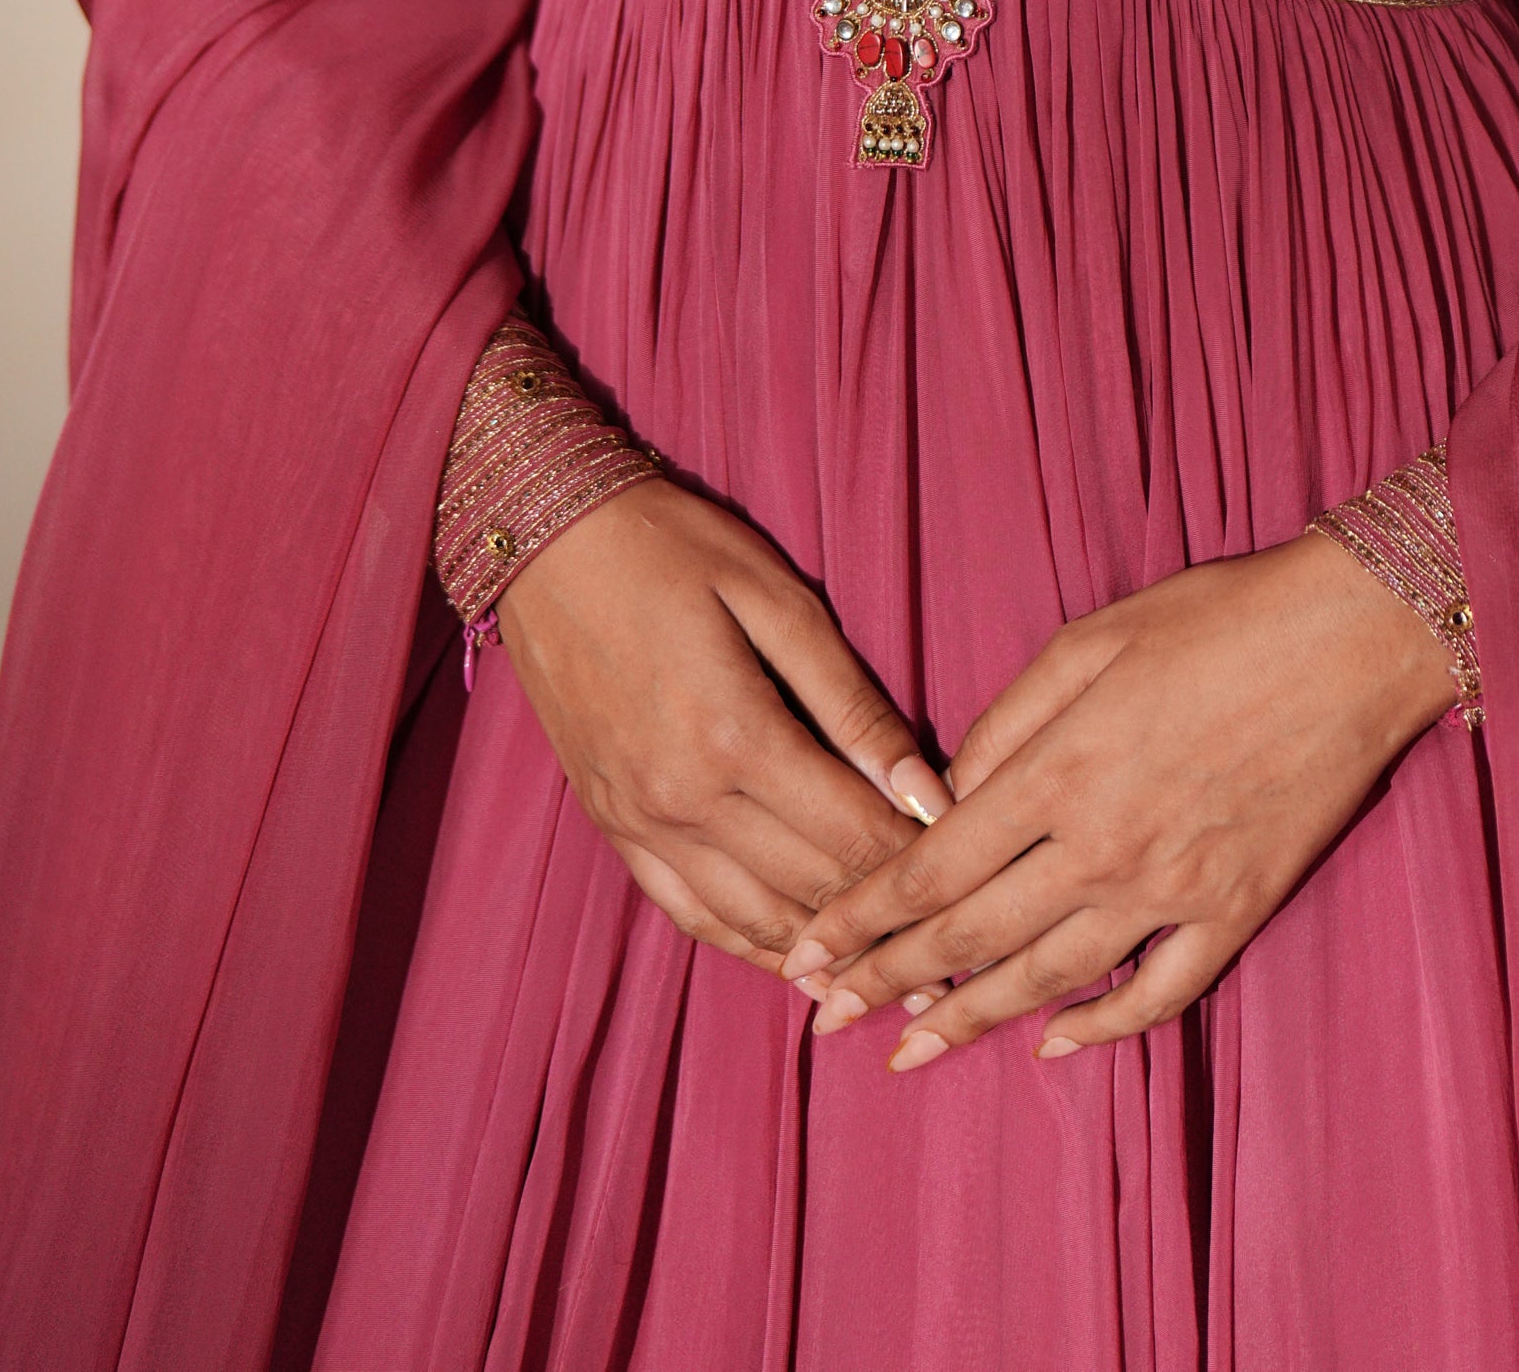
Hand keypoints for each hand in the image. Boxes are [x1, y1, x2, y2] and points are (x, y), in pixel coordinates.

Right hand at [495, 475, 948, 968]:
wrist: (546, 543)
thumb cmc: (674, 549)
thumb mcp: (779, 600)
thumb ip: (853, 705)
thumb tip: (924, 791)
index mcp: (736, 736)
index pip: (853, 833)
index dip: (919, 863)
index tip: (971, 879)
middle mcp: (684, 799)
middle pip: (811, 887)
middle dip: (886, 920)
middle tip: (949, 951)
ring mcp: (641, 823)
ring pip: (752, 920)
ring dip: (823, 953)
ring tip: (887, 976)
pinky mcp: (612, 827)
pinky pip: (689, 914)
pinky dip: (749, 945)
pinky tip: (794, 964)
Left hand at [782, 530, 1459, 1067]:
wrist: (1352, 635)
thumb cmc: (1217, 616)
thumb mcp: (1091, 638)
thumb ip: (1007, 722)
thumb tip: (945, 794)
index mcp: (1059, 771)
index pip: (932, 867)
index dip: (862, 917)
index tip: (808, 951)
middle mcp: (1103, 846)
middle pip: (971, 936)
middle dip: (887, 983)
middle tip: (825, 1021)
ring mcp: (1172, 889)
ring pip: (1049, 980)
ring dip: (970, 1021)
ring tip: (909, 1053)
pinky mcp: (1235, 910)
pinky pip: (1158, 996)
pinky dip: (1101, 1030)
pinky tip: (1054, 1044)